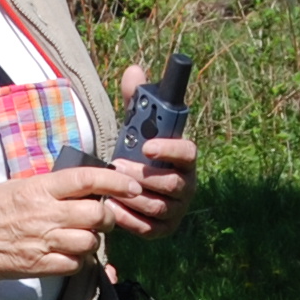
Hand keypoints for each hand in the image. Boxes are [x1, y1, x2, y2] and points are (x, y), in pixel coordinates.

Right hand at [0, 165, 143, 278]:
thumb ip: (48, 189)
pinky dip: (77, 262)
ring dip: (92, 241)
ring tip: (80, 238)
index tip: (130, 185)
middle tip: (101, 217)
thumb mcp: (16, 187)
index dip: (116, 181)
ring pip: (90, 242)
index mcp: (39, 187)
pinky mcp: (37, 266)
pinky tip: (67, 256)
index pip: (88, 179)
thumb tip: (79, 190)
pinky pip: (73, 266)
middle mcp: (45, 213)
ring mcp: (42, 242)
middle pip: (97, 215)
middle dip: (106, 217)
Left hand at [110, 65, 199, 238]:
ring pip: (159, 206)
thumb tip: (133, 71)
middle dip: (143, 176)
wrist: (132, 186)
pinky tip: (113, 208)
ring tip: (112, 188)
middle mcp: (187, 184)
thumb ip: (135, 100)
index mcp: (184, 157)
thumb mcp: (135, 126)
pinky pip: (149, 228)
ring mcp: (177, 209)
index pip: (188, 152)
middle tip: (118, 167)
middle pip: (171, 184)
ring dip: (134, 197)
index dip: (170, 150)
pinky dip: (130, 219)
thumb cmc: (137, 152)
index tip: (147, 146)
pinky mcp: (164, 229)